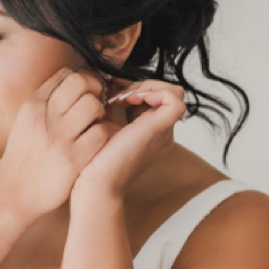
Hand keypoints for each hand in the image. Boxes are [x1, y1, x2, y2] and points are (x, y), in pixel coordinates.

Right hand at [0, 66, 115, 220]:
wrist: (13, 193)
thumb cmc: (23, 157)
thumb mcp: (25, 122)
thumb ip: (46, 102)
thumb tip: (74, 84)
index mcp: (33, 105)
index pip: (66, 74)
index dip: (83, 79)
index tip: (86, 93)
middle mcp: (45, 117)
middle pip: (82, 83)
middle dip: (95, 92)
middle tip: (95, 108)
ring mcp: (59, 138)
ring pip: (94, 105)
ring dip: (100, 114)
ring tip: (93, 125)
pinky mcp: (73, 159)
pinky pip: (100, 133)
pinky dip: (102, 136)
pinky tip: (94, 144)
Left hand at [72, 77, 186, 199]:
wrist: (95, 185)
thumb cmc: (94, 162)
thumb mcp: (108, 128)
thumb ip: (115, 110)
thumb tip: (111, 84)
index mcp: (153, 135)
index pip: (159, 99)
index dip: (139, 88)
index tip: (115, 92)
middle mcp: (163, 135)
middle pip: (167, 94)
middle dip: (142, 86)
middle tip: (117, 95)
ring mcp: (164, 133)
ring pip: (174, 92)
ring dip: (147, 86)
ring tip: (123, 97)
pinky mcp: (159, 130)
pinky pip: (174, 99)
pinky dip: (154, 91)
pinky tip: (130, 99)